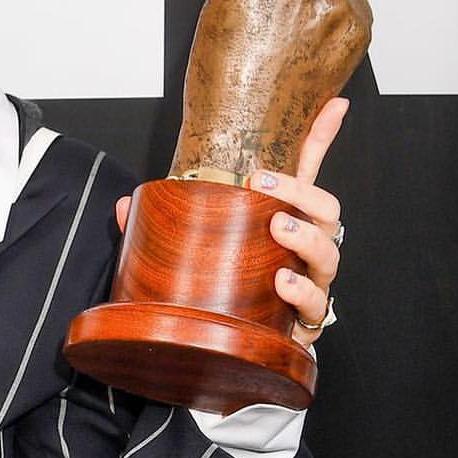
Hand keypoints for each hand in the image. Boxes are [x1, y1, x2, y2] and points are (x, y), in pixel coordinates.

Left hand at [116, 95, 347, 350]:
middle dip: (301, 191)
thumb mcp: (191, 252)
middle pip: (326, 209)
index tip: (333, 103)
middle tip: (262, 183)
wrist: (227, 354)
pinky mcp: (306, 322)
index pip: (306, 174)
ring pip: (328, 252)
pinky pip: (316, 306)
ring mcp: (310, 283)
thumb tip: (125, 203)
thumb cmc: (221, 290)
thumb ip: (162, 227)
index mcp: (282, 221)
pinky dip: (301, 292)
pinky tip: (281, 283)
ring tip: (278, 228)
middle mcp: (304, 249)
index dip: (321, 136)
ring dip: (305, 237)